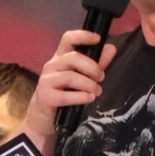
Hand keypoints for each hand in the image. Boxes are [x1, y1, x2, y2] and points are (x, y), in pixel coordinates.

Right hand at [28, 28, 116, 144]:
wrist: (43, 119)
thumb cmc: (63, 95)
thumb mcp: (81, 78)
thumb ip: (96, 64)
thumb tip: (111, 48)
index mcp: (60, 58)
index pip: (68, 39)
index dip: (83, 36)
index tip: (98, 40)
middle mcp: (51, 66)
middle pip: (73, 57)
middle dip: (92, 67)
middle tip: (101, 78)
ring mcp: (46, 81)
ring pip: (71, 76)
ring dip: (89, 85)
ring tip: (96, 92)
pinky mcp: (45, 96)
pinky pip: (66, 95)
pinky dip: (81, 97)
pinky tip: (89, 99)